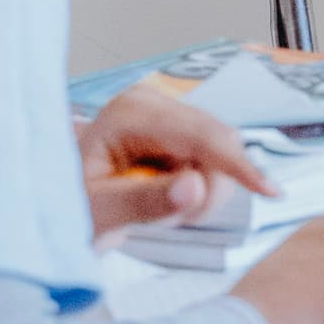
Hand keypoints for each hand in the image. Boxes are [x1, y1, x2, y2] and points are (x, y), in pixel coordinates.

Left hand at [78, 86, 272, 235]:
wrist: (54, 205)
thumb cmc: (64, 207)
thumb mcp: (99, 213)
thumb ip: (145, 202)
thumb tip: (194, 187)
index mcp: (131, 112)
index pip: (201, 134)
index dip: (237, 165)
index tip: (268, 191)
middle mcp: (152, 103)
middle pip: (219, 141)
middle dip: (210, 187)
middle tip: (175, 219)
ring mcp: (166, 115)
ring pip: (222, 153)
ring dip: (205, 192)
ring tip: (163, 211)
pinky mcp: (176, 131)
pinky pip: (213, 160)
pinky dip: (201, 188)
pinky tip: (170, 197)